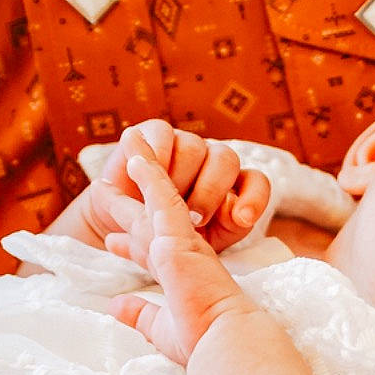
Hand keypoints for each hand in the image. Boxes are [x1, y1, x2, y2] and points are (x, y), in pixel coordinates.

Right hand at [84, 119, 270, 254]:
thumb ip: (226, 227)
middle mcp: (211, 160)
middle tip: (193, 219)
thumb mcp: (200, 240)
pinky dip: (156, 154)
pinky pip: (162, 133)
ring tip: (162, 203)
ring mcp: (184, 143)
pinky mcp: (153, 133)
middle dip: (210, 192)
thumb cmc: (165, 234)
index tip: (242, 220)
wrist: (120, 225)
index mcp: (230, 186)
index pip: (255, 182)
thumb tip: (240, 216)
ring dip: (180, 177)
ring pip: (194, 147)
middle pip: (226, 159)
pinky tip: (145, 175)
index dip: (253, 198)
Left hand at [108, 153, 264, 363]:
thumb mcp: (162, 330)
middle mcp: (181, 254)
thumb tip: (115, 307)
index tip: (113, 243)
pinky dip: (149, 174)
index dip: (131, 248)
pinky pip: (162, 196)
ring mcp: (181, 241)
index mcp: (178, 277)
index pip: (149, 255)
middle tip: (106, 186)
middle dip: (126, 203)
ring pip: (158, 198)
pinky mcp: (179, 236)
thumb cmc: (205, 341)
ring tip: (127, 143)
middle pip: (148, 220)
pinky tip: (135, 155)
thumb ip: (140, 315)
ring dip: (142, 169)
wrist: (227, 339)